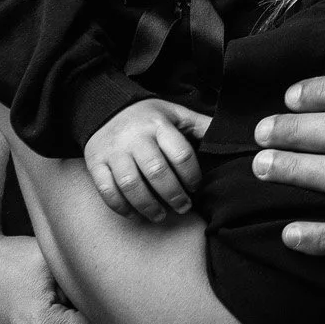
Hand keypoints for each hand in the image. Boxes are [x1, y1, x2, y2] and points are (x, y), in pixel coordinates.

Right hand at [83, 98, 209, 219]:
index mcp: (158, 125)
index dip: (192, 175)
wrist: (106, 108)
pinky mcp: (96, 163)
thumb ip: (199, 126)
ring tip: (160, 215)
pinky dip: (121, 207)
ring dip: (147, 205)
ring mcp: (114, 151)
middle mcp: (135, 138)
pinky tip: (135, 214)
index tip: (196, 187)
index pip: (180, 154)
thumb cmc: (148, 117)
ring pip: (130, 184)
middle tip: (183, 207)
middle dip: (173, 195)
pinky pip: (107, 190)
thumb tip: (228, 136)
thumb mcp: (175, 114)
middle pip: (157, 172)